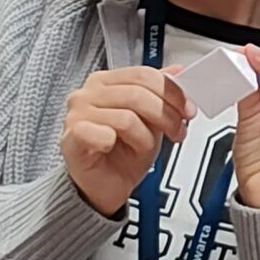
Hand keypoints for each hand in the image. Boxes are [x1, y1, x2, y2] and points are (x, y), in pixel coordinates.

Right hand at [60, 68, 189, 216]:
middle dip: (166, 115)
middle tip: (176, 131)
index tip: (187, 108)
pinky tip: (114, 148)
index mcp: (106, 82)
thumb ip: (160, 94)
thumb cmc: (121, 154)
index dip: (171, 92)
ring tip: (145, 147)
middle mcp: (89, 93)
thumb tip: (177, 72)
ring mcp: (77, 114)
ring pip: (127, 117)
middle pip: (138, 93)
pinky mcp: (72, 137)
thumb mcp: (150, 120)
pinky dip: (116, 143)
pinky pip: (103, 134)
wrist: (104, 188)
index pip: (144, 74)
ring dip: (145, 137)